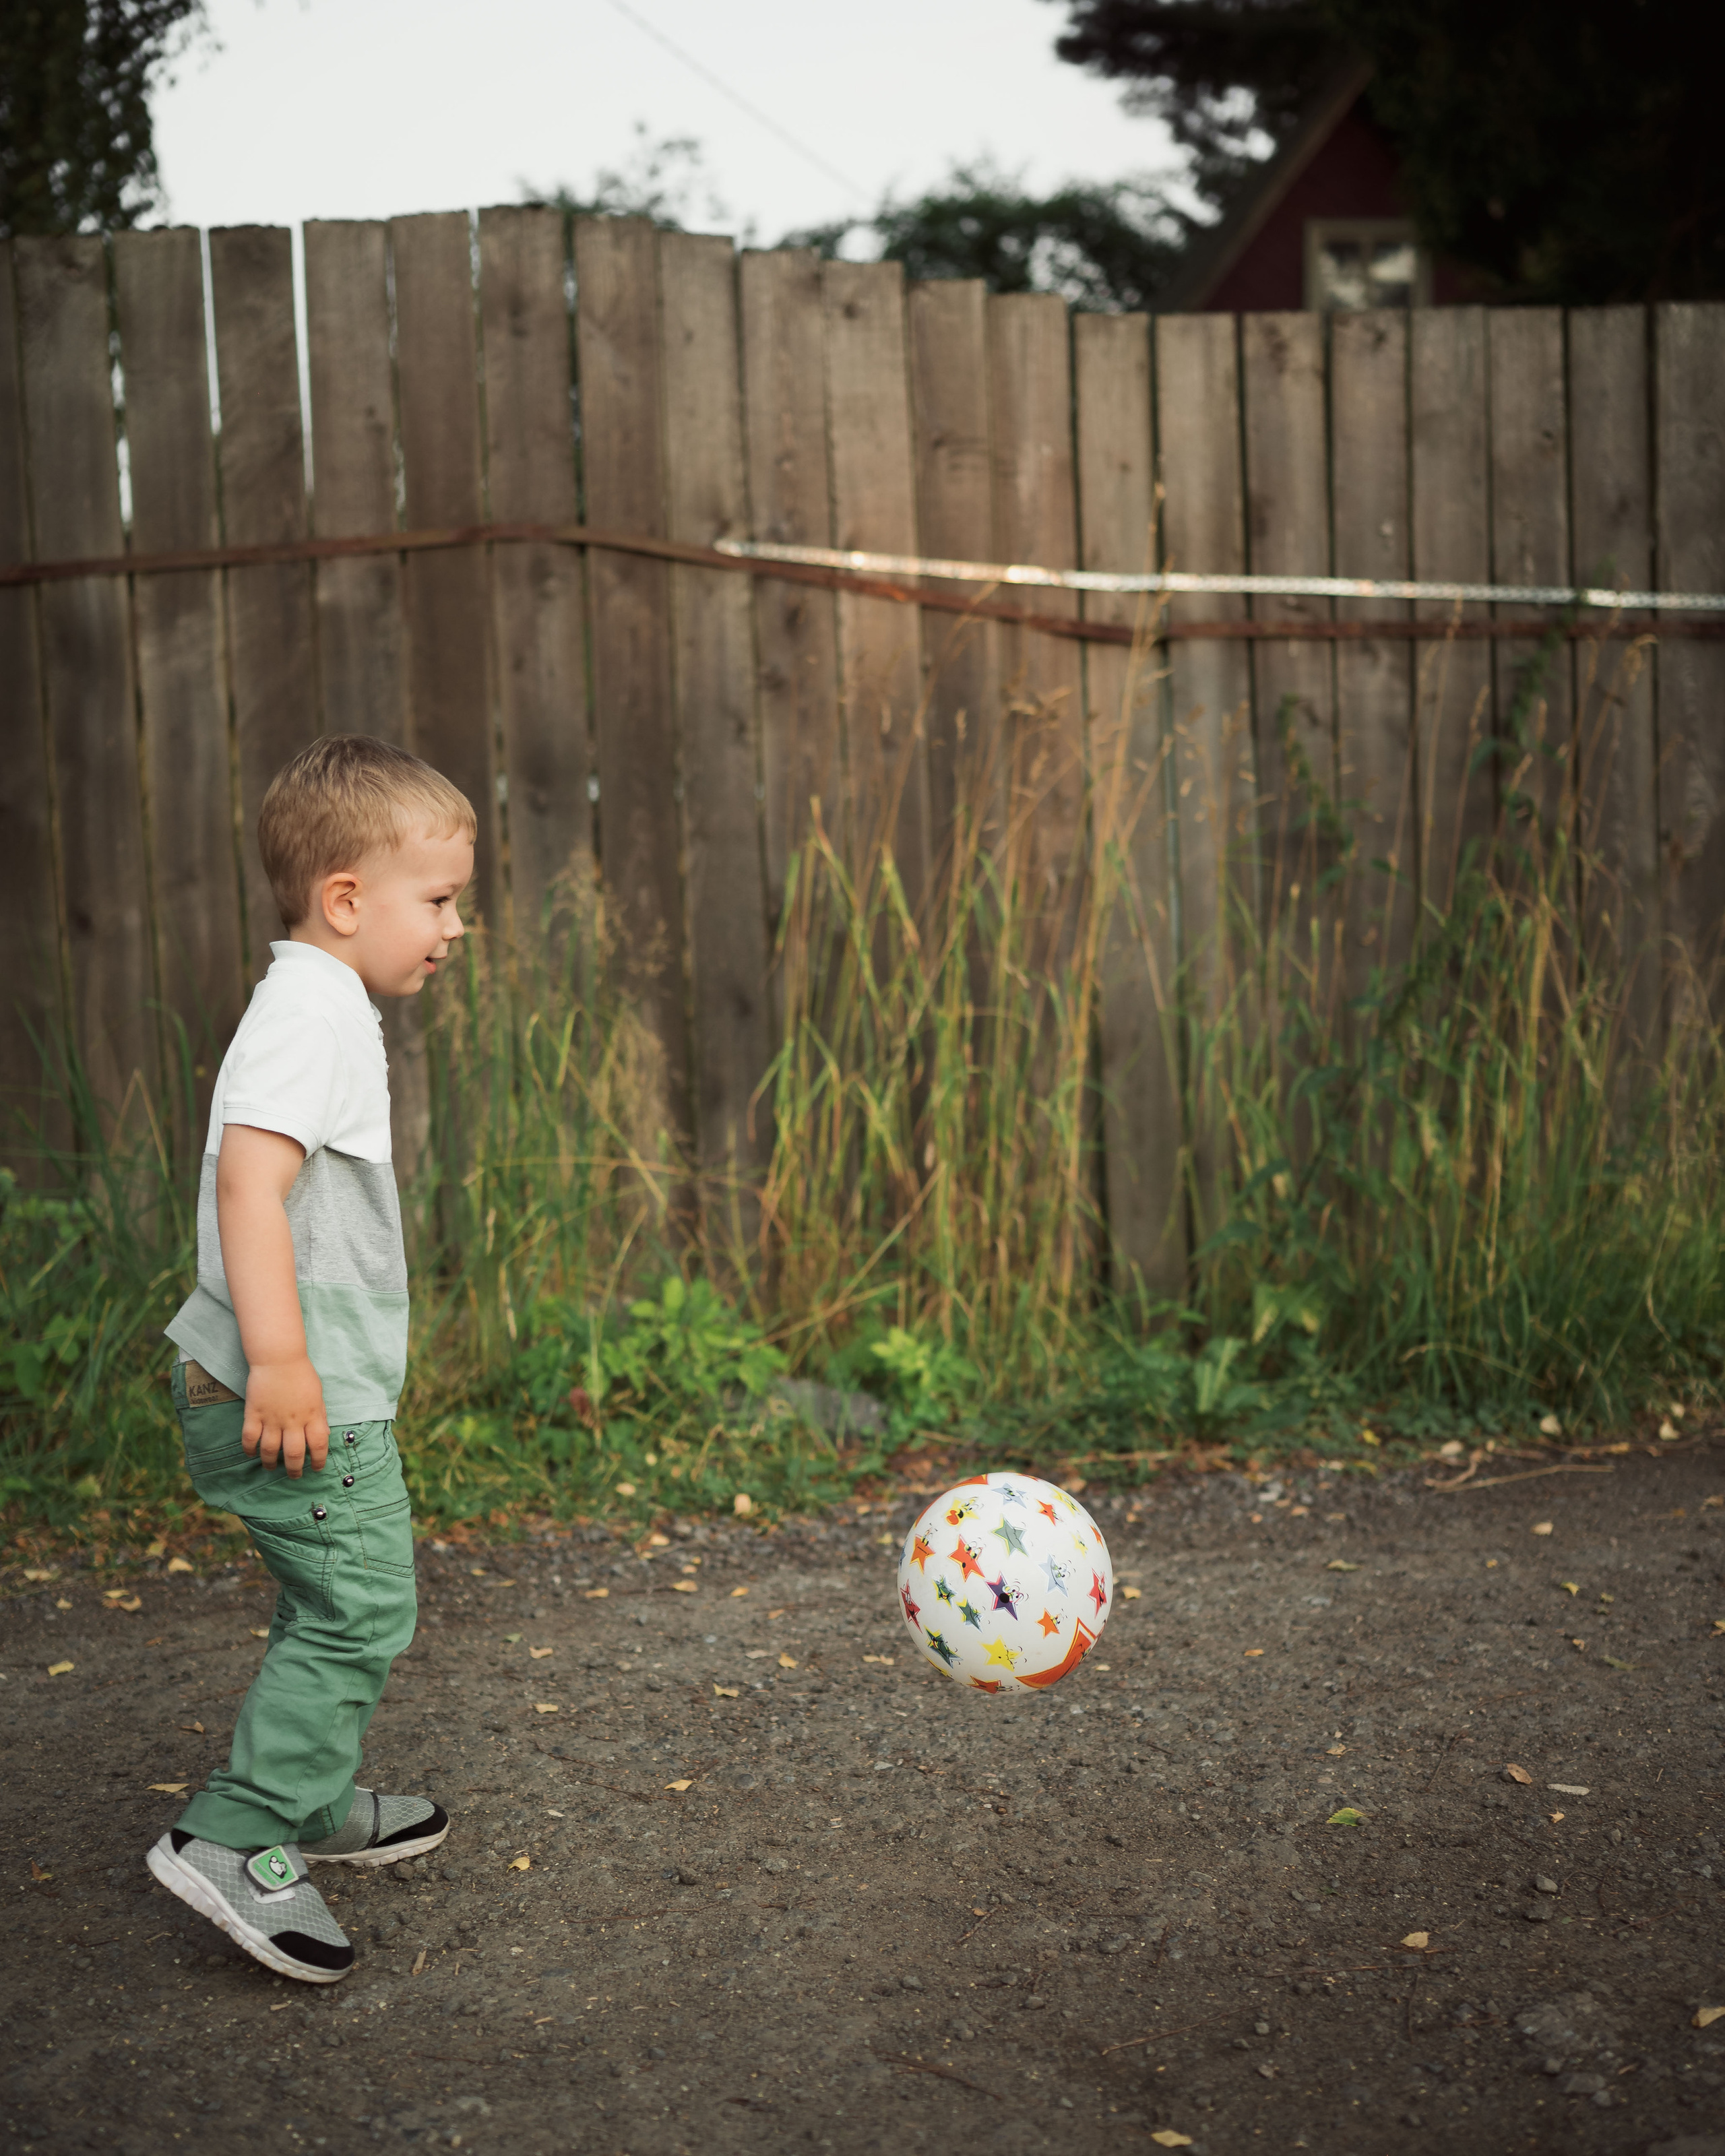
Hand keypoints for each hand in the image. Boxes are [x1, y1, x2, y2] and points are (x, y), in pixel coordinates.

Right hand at [241, 1357, 329, 1477]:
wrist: (278, 1358)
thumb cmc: (301, 1374)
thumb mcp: (318, 1396)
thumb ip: (320, 1417)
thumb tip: (323, 1436)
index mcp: (312, 1415)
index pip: (318, 1445)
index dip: (318, 1460)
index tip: (316, 1468)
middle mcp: (293, 1421)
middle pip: (294, 1454)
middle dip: (294, 1469)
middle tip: (293, 1475)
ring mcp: (272, 1418)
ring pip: (270, 1450)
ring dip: (270, 1463)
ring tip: (271, 1467)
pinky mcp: (254, 1413)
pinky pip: (249, 1438)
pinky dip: (250, 1449)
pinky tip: (252, 1453)